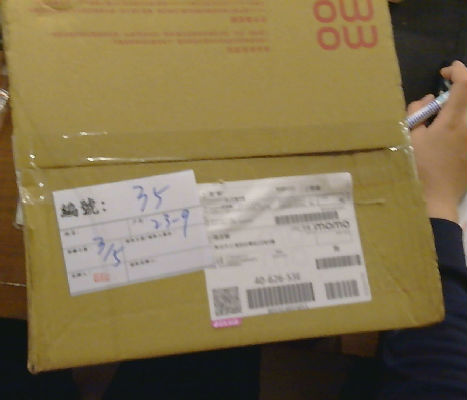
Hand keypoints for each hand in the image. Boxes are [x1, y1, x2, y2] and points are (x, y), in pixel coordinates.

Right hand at [410, 60, 466, 222]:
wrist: (436, 197)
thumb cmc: (418, 168)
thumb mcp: (409, 139)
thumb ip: (417, 115)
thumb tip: (427, 100)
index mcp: (451, 122)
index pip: (464, 85)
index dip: (458, 71)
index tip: (447, 69)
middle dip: (463, 84)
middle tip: (449, 84)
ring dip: (461, 103)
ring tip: (446, 108)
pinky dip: (460, 118)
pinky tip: (449, 127)